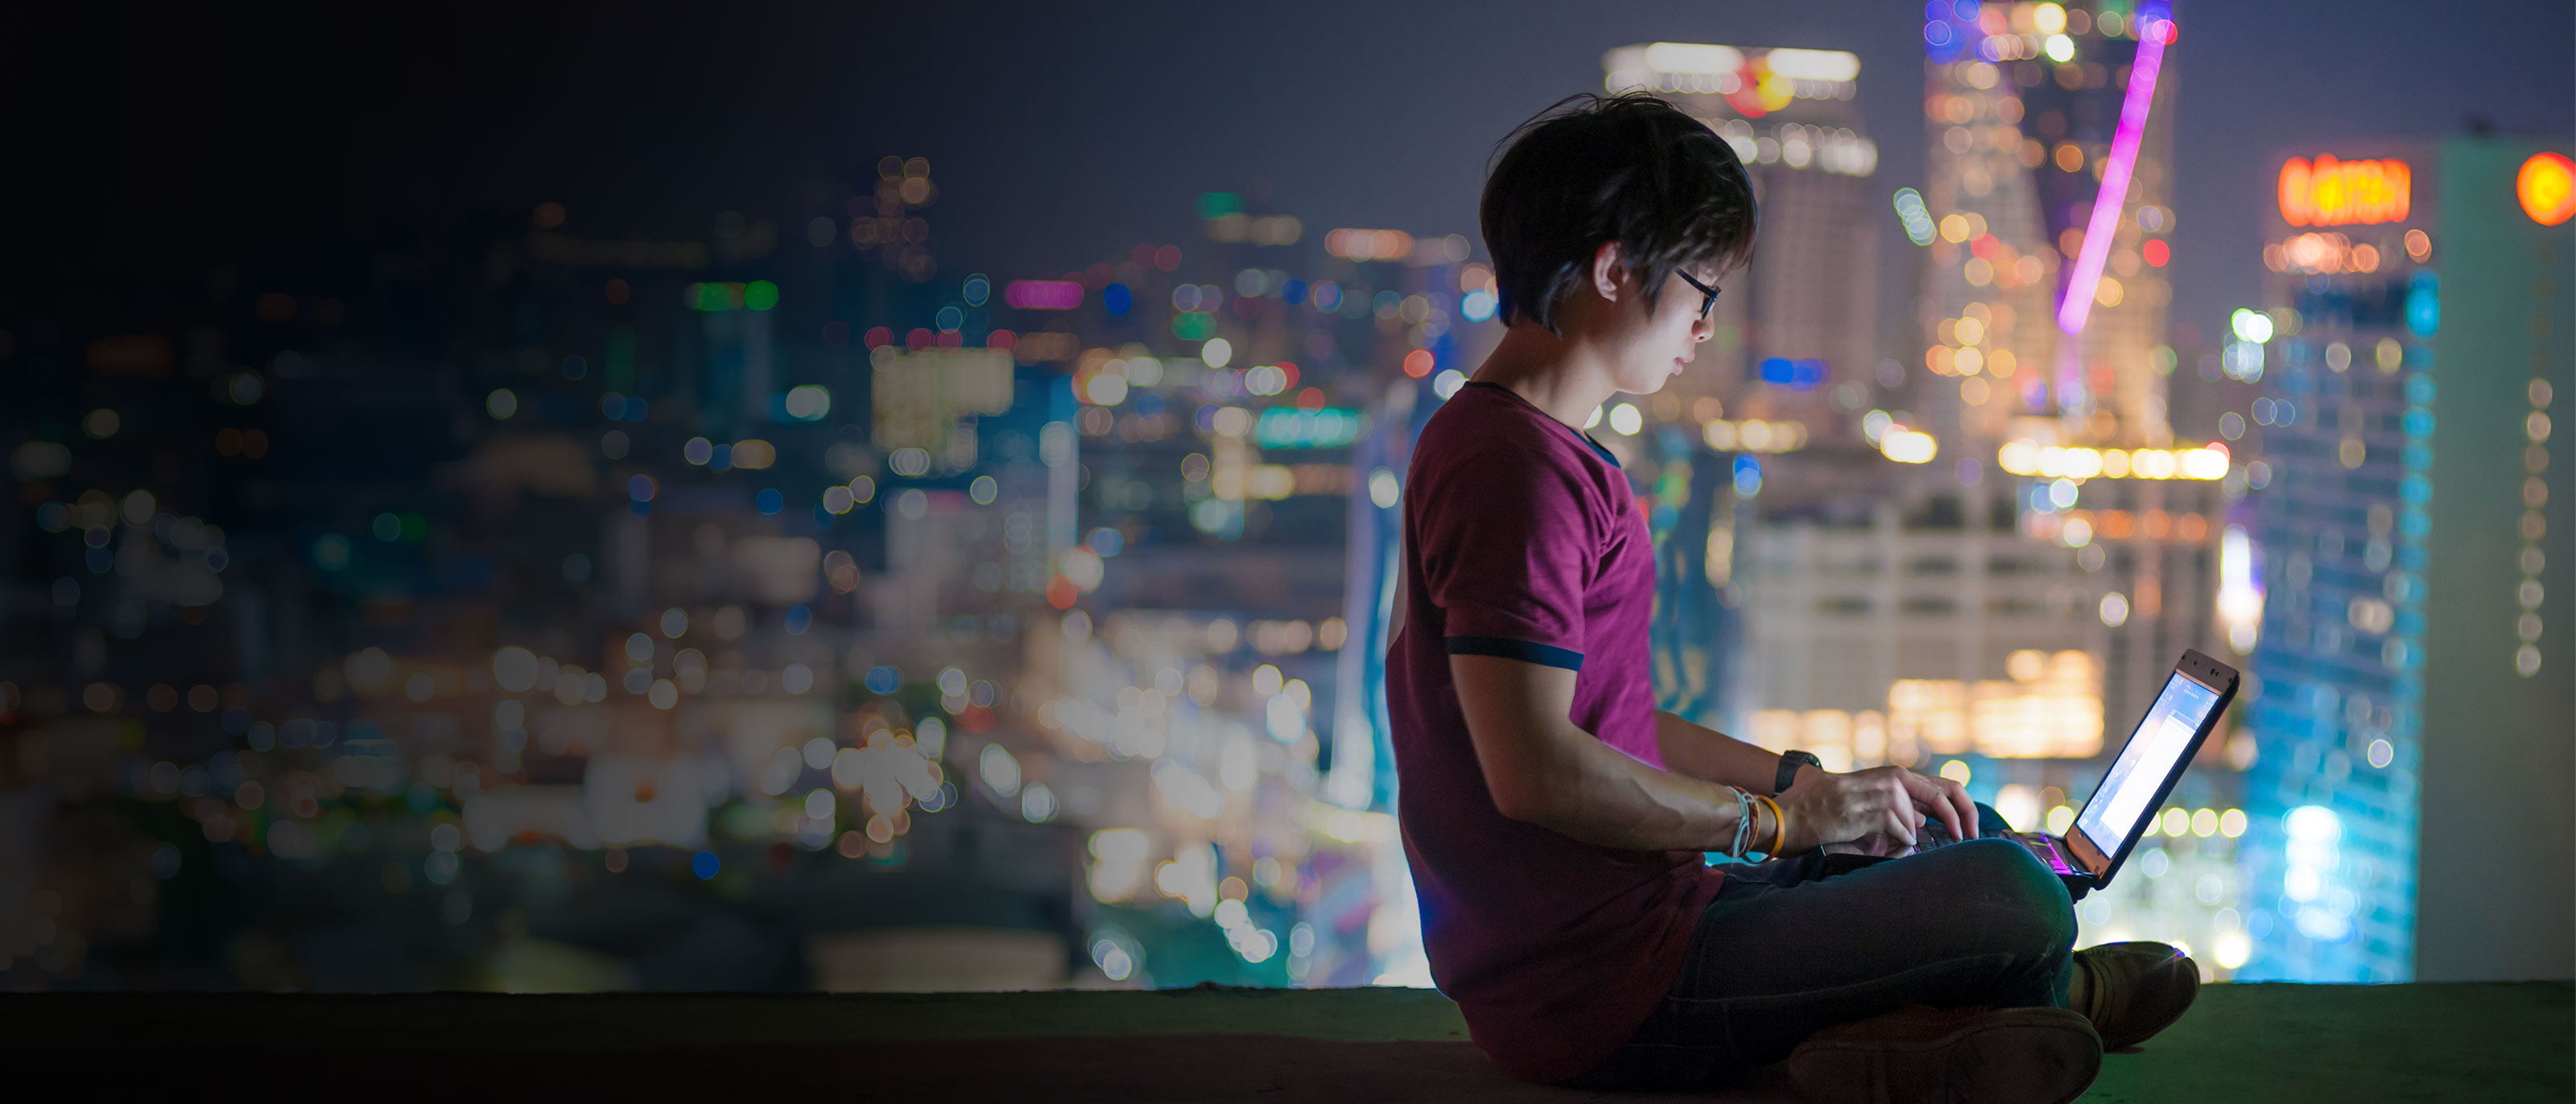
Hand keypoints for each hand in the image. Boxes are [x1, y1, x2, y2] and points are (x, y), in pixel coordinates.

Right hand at [1773, 765, 1975, 854]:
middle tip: (1970, 838)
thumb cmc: (1817, 814)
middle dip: (1961, 817)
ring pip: (1914, 815)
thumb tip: (1920, 821)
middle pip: (1941, 793)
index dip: (1962, 807)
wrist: (1784, 817)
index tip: (1971, 831)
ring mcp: (1872, 794)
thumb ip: (1891, 808)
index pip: (1940, 785)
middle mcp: (1884, 780)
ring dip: (1910, 835)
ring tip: (1894, 844)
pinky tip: (1883, 846)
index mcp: (1886, 777)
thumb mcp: (1858, 805)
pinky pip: (1897, 828)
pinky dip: (1897, 840)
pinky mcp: (1862, 810)